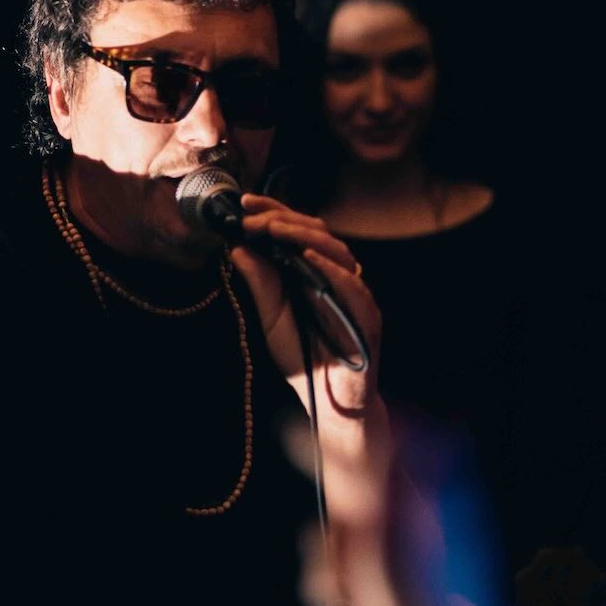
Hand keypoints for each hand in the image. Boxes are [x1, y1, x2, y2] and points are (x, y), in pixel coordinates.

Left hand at [230, 194, 381, 419]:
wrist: (327, 402)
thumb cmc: (303, 357)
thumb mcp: (272, 318)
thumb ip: (260, 284)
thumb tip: (237, 247)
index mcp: (313, 272)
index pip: (297, 231)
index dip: (273, 212)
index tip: (244, 204)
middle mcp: (336, 276)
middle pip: (317, 232)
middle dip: (283, 219)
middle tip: (253, 216)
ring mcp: (355, 293)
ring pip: (336, 250)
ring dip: (302, 235)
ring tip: (273, 229)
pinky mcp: (368, 314)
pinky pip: (352, 285)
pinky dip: (330, 268)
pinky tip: (307, 256)